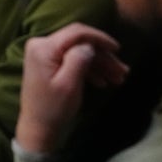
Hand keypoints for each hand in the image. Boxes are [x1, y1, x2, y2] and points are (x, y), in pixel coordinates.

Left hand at [15, 23, 128, 153]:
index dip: (99, 38)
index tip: (118, 49)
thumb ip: (79, 59)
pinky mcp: (48, 64)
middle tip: (123, 72)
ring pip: (78, 53)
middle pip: (79, 43)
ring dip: (99, 64)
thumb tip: (89, 45)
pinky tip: (103, 82)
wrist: (38, 128)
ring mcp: (44, 54)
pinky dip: (89, 70)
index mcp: (44, 46)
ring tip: (119, 79)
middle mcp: (41, 44)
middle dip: (103, 56)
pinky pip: (72, 61)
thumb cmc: (54, 108)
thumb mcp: (69, 84)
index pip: (76, 32)